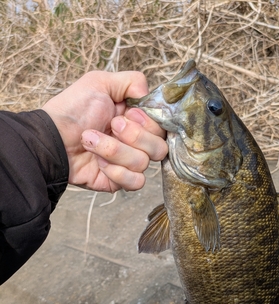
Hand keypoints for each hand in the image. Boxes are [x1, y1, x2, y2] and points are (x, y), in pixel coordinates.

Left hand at [42, 71, 166, 191]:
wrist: (52, 139)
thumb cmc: (72, 110)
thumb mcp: (100, 82)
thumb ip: (133, 81)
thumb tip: (149, 96)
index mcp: (137, 120)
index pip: (162, 127)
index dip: (147, 122)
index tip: (126, 114)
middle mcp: (136, 142)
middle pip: (159, 148)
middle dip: (132, 136)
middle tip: (110, 126)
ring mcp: (128, 163)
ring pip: (143, 163)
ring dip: (113, 150)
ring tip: (91, 141)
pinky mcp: (120, 181)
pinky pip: (135, 182)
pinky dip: (116, 172)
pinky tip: (98, 163)